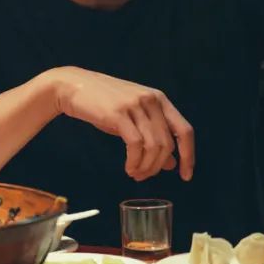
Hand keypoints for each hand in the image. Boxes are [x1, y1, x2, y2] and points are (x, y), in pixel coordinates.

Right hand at [50, 67, 194, 181]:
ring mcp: (135, 105)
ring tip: (135, 173)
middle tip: (144, 176)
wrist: (74, 86)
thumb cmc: (104, 103)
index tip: (186, 175)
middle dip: (157, 166)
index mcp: (160, 99)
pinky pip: (135, 145)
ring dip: (145, 166)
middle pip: (167, 144)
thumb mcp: (134, 117)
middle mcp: (151, 100)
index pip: (184, 130)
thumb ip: (153, 136)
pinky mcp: (118, 113)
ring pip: (152, 146)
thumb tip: (171, 163)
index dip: (189, 155)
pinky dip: (134, 161)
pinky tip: (128, 167)